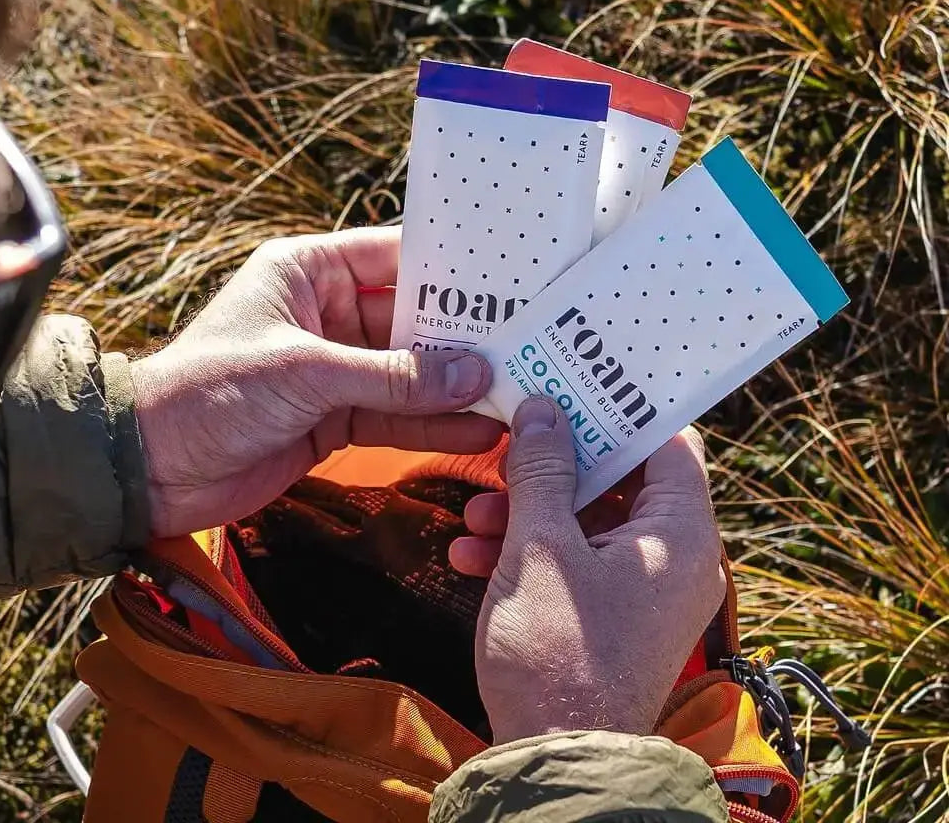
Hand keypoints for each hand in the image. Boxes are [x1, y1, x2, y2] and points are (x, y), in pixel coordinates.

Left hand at [131, 227, 502, 537]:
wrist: (152, 468)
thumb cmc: (208, 391)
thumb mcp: (303, 373)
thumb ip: (390, 377)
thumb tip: (471, 373)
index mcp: (309, 272)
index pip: (394, 256)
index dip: (451, 268)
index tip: (511, 279)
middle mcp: (327, 313)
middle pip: (412, 319)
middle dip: (465, 338)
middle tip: (530, 345)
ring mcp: (334, 367)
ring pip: (410, 373)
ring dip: (457, 387)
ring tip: (519, 395)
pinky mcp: (334, 417)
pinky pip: (395, 415)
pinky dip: (433, 425)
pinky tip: (480, 431)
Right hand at [465, 397, 724, 743]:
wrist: (556, 765)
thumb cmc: (558, 652)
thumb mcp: (540, 545)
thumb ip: (541, 469)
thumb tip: (543, 409)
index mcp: (681, 534)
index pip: (669, 443)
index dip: (619, 411)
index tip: (570, 388)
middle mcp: (673, 559)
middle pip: (618, 479)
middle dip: (552, 465)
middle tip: (505, 449)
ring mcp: (642, 591)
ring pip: (586, 520)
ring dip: (528, 510)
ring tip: (475, 515)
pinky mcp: (610, 616)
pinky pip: (575, 561)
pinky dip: (530, 550)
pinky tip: (473, 554)